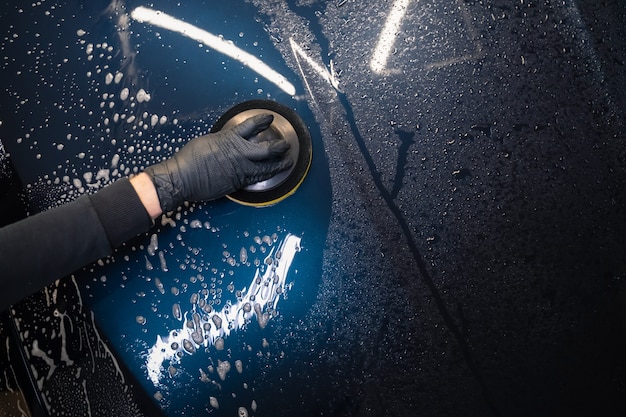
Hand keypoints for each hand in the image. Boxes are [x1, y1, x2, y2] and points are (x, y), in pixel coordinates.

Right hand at [144, 114, 291, 211]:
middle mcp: (239, 153)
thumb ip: (224, 140)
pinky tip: (270, 175)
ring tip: (287, 163)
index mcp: (230, 138)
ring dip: (279, 165)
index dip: (262, 121)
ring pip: (266, 167)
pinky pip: (256, 178)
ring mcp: (241, 169)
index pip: (252, 126)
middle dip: (279, 147)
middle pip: (267, 149)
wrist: (183, 177)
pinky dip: (265, 176)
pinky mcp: (238, 182)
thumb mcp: (208, 141)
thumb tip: (229, 141)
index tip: (269, 118)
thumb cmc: (190, 159)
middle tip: (285, 145)